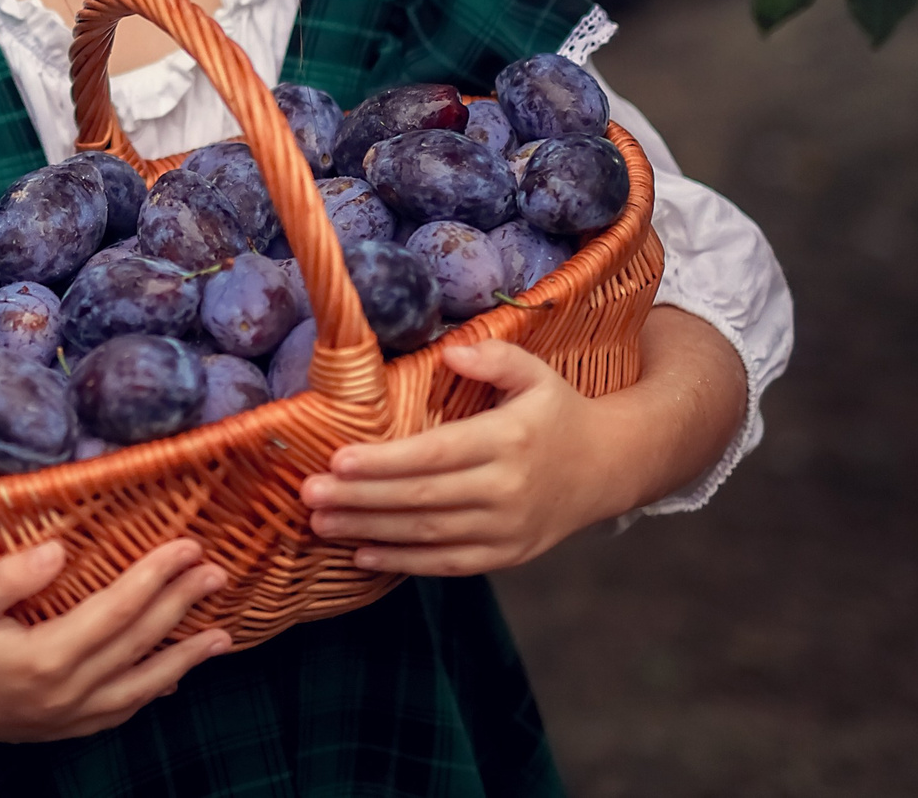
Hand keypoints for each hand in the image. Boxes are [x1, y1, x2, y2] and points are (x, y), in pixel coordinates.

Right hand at [0, 539, 232, 741]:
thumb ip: (10, 575)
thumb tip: (60, 548)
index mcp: (43, 659)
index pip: (118, 612)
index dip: (157, 576)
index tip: (189, 546)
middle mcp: (62, 696)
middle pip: (138, 646)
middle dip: (182, 606)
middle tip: (217, 572)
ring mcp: (62, 719)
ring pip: (139, 688)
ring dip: (182, 660)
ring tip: (220, 637)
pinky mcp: (56, 729)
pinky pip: (116, 713)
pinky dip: (149, 692)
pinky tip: (170, 680)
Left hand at [299, 338, 632, 575]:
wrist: (608, 468)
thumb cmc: (556, 413)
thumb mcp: (535, 373)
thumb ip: (494, 357)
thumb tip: (449, 352)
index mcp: (509, 440)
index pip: (436, 454)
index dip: (385, 461)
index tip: (337, 459)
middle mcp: (508, 490)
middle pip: (423, 498)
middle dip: (361, 498)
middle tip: (309, 493)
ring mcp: (508, 530)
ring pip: (429, 535)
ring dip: (370, 531)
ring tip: (321, 522)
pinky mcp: (507, 556)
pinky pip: (448, 564)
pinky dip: (403, 562)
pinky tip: (361, 554)